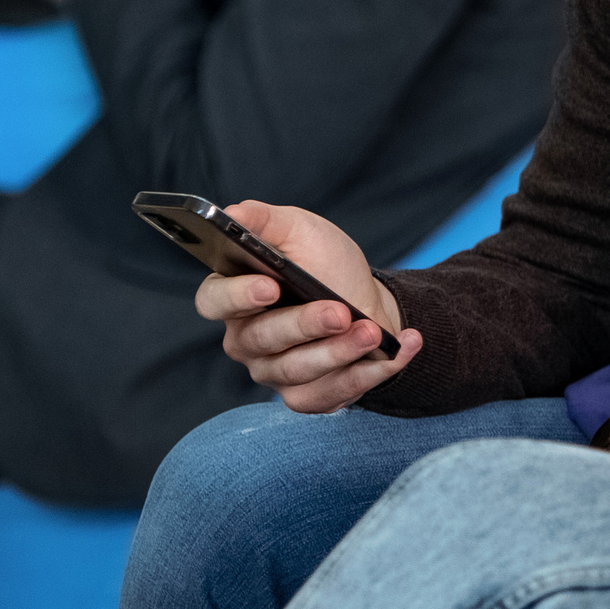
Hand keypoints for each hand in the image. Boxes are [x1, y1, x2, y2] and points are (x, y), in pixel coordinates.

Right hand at [190, 200, 420, 412]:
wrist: (369, 302)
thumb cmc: (327, 265)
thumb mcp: (301, 230)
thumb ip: (264, 219)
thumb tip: (231, 213)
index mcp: (235, 295)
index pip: (214, 300)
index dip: (238, 296)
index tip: (270, 286)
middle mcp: (246, 339)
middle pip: (262, 339)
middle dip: (304, 325)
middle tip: (340, 312)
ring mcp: (273, 371)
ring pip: (296, 370)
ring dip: (340, 351)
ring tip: (372, 332)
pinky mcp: (305, 395)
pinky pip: (327, 395)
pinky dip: (366, 375)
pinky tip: (395, 353)